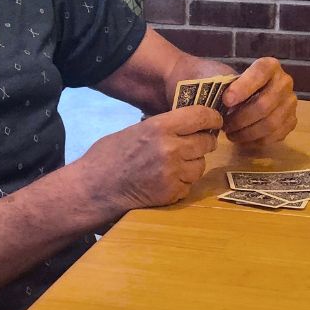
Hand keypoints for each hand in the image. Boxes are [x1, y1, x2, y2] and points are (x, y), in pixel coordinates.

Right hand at [76, 106, 221, 213]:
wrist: (94, 188)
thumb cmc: (110, 155)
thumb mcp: (137, 129)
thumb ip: (165, 126)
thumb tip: (189, 124)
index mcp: (160, 126)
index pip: (201, 116)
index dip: (212, 118)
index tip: (214, 121)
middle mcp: (171, 148)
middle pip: (207, 142)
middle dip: (203, 143)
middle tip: (194, 145)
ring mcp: (173, 173)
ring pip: (201, 165)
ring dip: (193, 165)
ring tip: (174, 165)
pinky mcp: (172, 193)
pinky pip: (190, 185)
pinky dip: (183, 183)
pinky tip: (166, 180)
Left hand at [220, 57, 296, 145]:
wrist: (243, 94)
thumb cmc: (232, 85)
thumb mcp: (226, 78)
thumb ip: (224, 85)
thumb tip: (222, 102)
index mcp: (270, 66)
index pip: (259, 74)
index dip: (243, 88)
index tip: (226, 101)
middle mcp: (284, 82)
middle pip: (264, 104)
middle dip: (241, 118)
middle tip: (225, 125)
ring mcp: (290, 102)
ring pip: (270, 123)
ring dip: (247, 133)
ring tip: (231, 134)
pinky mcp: (292, 121)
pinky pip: (275, 135)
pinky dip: (256, 141)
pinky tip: (243, 139)